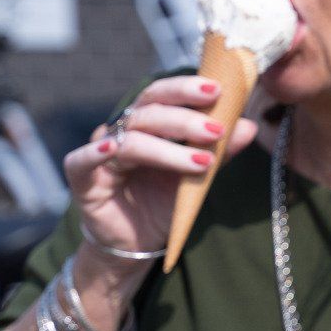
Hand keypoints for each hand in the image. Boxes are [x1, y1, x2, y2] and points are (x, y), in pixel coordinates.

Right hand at [61, 75, 257, 274]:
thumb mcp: (198, 175)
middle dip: (185, 119)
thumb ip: (220, 151)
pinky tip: (112, 149)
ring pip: (131, 139)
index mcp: (149, 122)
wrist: (138, 241)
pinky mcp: (82, 178)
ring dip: (168, 149)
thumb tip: (248, 125)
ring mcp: (101, 152)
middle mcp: (123, 130)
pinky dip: (95, 153)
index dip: (186, 89)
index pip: (164, 94)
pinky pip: (81, 160)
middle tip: (216, 130)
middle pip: (149, 111)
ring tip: (203, 162)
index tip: (217, 89)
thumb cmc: (165, 200)